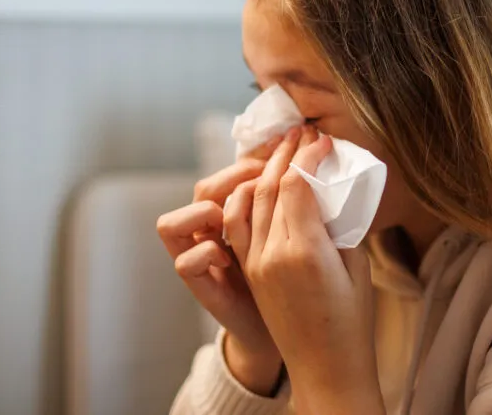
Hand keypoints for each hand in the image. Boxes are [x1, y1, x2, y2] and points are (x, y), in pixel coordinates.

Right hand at [156, 138, 283, 394]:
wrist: (289, 333)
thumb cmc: (300, 282)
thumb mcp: (303, 239)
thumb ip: (299, 209)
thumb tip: (319, 172)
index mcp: (241, 218)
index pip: (232, 175)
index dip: (253, 161)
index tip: (285, 158)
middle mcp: (214, 236)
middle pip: (204, 189)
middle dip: (234, 175)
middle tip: (267, 178)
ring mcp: (203, 262)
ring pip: (172, 222)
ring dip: (205, 212)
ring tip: (238, 217)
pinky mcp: (202, 288)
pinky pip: (185, 262)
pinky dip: (206, 253)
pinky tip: (230, 258)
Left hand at [225, 126, 383, 413]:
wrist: (325, 370)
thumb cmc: (352, 323)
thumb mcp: (357, 267)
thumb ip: (340, 226)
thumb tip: (330, 192)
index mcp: (304, 251)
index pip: (297, 184)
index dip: (308, 155)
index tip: (323, 139)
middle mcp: (272, 253)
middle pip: (269, 186)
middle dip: (285, 153)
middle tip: (302, 131)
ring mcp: (256, 263)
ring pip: (249, 201)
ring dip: (262, 170)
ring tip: (281, 149)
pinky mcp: (250, 272)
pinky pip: (239, 224)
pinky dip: (247, 196)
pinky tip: (259, 183)